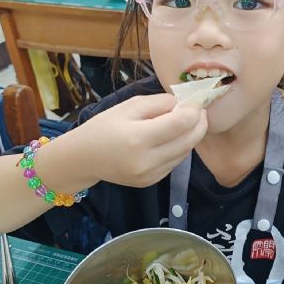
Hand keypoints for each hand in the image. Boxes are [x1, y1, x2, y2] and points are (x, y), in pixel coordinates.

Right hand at [75, 94, 207, 187]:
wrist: (84, 158)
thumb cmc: (104, 127)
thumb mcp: (129, 106)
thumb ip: (159, 103)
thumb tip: (185, 103)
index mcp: (138, 138)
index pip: (180, 124)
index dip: (194, 110)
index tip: (197, 101)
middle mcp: (147, 160)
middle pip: (189, 141)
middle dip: (199, 124)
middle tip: (199, 111)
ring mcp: (150, 175)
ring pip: (185, 152)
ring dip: (191, 136)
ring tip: (186, 122)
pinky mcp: (151, 182)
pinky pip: (175, 162)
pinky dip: (179, 148)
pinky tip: (172, 138)